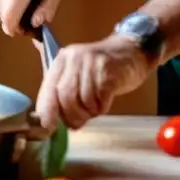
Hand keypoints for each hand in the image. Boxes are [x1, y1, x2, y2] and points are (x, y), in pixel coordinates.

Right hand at [0, 0, 64, 35]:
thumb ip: (48, 8)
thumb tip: (35, 24)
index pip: (10, 13)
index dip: (14, 28)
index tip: (25, 32)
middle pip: (4, 14)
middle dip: (15, 24)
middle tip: (29, 25)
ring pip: (1, 9)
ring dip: (12, 16)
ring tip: (27, 12)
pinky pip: (1, 1)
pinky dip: (9, 8)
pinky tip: (21, 4)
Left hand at [36, 35, 151, 129]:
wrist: (132, 51)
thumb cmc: (102, 68)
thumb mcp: (77, 73)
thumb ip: (63, 92)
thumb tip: (52, 123)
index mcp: (61, 60)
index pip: (48, 89)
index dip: (47, 111)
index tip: (49, 128)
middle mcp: (74, 58)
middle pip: (65, 96)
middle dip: (71, 116)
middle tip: (78, 124)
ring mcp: (92, 63)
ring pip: (84, 100)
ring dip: (89, 113)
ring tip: (95, 109)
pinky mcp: (109, 71)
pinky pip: (100, 99)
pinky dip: (102, 108)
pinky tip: (104, 103)